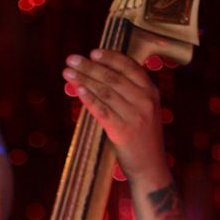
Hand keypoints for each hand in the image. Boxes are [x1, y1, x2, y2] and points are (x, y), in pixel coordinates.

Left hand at [62, 49, 169, 186]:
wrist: (150, 167)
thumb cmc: (143, 139)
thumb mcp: (145, 111)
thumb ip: (130, 94)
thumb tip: (101, 78)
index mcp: (151, 92)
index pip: (129, 67)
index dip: (110, 57)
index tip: (93, 52)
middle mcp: (145, 100)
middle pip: (113, 77)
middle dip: (89, 66)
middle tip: (71, 59)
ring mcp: (135, 115)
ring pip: (105, 91)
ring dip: (84, 79)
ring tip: (68, 73)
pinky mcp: (123, 130)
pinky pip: (102, 110)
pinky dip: (89, 99)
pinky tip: (78, 90)